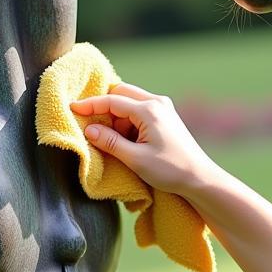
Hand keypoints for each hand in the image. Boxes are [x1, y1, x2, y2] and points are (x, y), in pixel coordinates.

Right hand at [69, 83, 219, 196]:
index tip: (72, 108)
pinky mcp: (164, 116)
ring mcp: (162, 108)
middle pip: (121, 94)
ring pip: (129, 103)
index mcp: (149, 110)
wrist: (200, 177)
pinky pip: (138, 111)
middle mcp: (157, 102)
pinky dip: (126, 122)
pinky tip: (125, 141)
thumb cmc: (170, 170)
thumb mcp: (135, 159)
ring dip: (116, 117)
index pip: (112, 100)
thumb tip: (89, 129)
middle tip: (91, 127)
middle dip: (104, 108)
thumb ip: (110, 142)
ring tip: (112, 142)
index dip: (90, 105)